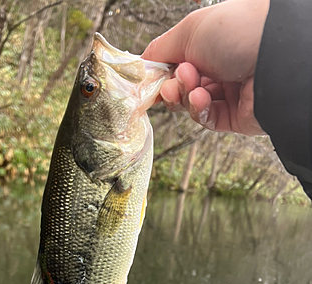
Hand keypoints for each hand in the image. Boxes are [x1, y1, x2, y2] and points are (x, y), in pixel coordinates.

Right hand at [142, 0, 269, 135]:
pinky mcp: (235, 117)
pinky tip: (201, 97)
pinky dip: (199, 109)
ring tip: (191, 85)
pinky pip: (207, 119)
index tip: (149, 78)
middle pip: (181, 87)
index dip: (161, 73)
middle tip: (176, 80)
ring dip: (185, 97)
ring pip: (191, 105)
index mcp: (210, 45)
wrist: (274, 57)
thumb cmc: (237, 31)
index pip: (176, 64)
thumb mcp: (189, 31)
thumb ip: (161, 49)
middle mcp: (220, 68)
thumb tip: (142, 64)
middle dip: (172, 86)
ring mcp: (228, 93)